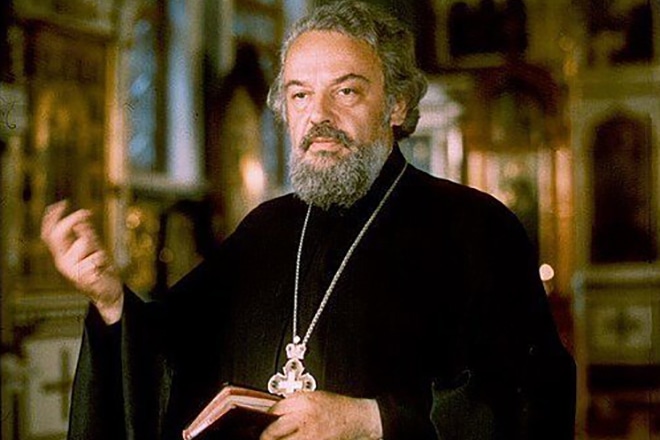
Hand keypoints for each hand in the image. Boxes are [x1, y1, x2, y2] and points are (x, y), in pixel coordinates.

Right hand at [41, 200, 123, 323]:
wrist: (109, 294)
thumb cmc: (100, 269)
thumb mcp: (93, 249)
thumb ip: (85, 235)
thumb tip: (82, 220)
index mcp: (62, 255)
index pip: (49, 234)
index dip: (52, 218)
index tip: (61, 203)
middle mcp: (62, 262)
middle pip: (58, 235)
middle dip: (71, 220)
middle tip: (85, 213)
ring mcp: (71, 270)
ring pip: (83, 242)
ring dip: (96, 245)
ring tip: (100, 259)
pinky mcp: (83, 276)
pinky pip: (96, 256)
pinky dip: (103, 259)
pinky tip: (103, 268)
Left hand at [261, 391, 381, 439]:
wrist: (359, 419)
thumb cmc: (338, 408)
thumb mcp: (314, 397)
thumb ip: (295, 404)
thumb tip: (275, 413)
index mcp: (303, 401)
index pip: (274, 410)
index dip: (266, 418)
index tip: (264, 423)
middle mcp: (304, 417)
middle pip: (272, 431)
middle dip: (266, 436)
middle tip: (265, 438)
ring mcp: (309, 435)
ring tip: (276, 439)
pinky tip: (295, 439)